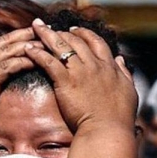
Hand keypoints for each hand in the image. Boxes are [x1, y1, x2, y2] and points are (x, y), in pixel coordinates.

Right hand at [0, 28, 41, 140]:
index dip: (12, 39)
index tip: (28, 37)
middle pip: (3, 41)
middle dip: (24, 34)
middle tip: (43, 30)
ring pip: (8, 49)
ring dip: (29, 45)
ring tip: (46, 43)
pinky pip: (9, 64)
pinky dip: (24, 60)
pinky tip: (37, 61)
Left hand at [25, 19, 136, 133]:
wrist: (107, 129)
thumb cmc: (119, 117)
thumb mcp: (128, 91)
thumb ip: (124, 73)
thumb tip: (120, 59)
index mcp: (109, 66)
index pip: (96, 42)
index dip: (83, 33)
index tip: (73, 29)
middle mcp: (94, 64)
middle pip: (76, 40)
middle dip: (61, 31)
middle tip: (49, 27)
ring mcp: (79, 71)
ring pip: (61, 46)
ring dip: (46, 35)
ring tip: (35, 28)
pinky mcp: (66, 81)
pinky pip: (48, 61)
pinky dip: (37, 52)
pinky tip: (28, 48)